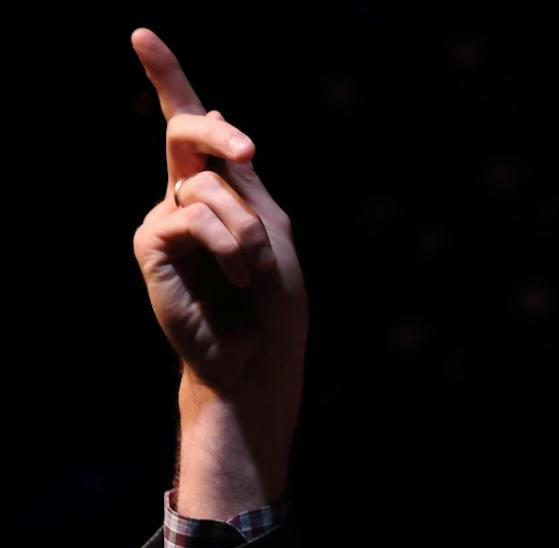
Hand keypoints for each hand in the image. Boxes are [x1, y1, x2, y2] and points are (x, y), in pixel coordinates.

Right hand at [128, 27, 307, 518]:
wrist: (258, 357)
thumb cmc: (273, 300)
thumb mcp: (273, 225)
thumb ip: (242, 173)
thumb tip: (218, 111)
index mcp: (220, 188)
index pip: (189, 128)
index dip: (167, 78)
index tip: (141, 36)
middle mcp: (183, 196)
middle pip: (188, 134)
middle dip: (218, 134)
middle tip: (248, 152)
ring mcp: (163, 219)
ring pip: (205, 187)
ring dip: (244, 229)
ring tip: (250, 269)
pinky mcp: (149, 245)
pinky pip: (191, 217)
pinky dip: (226, 243)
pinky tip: (232, 272)